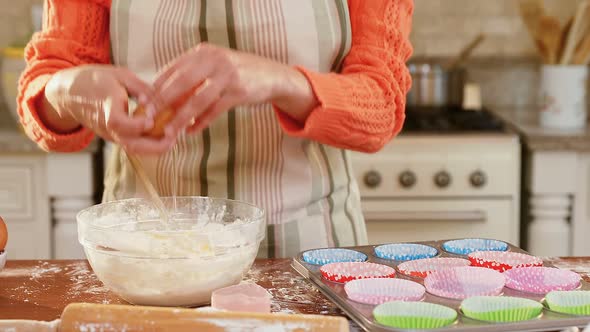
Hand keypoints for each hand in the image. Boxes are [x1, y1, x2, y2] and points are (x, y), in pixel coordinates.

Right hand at [44, 65, 173, 153]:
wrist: (69, 95)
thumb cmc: (95, 80)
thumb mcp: (119, 75)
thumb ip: (141, 88)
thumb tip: (158, 100)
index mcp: (106, 109)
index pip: (122, 123)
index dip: (140, 123)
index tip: (153, 116)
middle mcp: (108, 128)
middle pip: (132, 146)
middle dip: (157, 145)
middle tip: (175, 135)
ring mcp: (111, 136)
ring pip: (135, 149)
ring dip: (156, 146)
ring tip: (174, 135)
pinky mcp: (115, 138)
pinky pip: (134, 145)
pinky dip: (150, 143)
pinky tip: (165, 133)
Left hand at [150, 43, 316, 138]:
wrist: (271, 76)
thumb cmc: (237, 74)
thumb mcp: (214, 67)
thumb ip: (192, 77)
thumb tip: (164, 98)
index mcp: (203, 52)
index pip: (172, 69)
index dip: (156, 86)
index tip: (144, 102)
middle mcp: (214, 60)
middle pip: (181, 82)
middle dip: (163, 100)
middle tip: (149, 116)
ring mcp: (227, 75)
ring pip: (197, 99)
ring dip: (181, 117)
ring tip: (170, 131)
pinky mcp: (239, 91)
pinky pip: (215, 109)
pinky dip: (202, 122)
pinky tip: (192, 131)